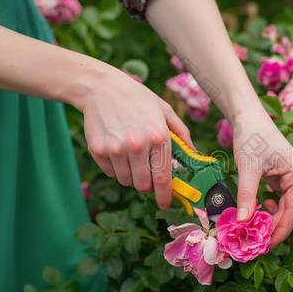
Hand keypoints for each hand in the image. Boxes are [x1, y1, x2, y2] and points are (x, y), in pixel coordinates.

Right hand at [78, 66, 193, 208]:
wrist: (101, 87)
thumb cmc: (137, 99)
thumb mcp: (165, 111)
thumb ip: (182, 134)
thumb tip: (194, 154)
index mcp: (158, 137)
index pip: (163, 178)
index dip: (165, 196)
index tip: (166, 203)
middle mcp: (137, 145)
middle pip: (143, 185)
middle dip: (146, 184)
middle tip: (146, 171)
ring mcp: (116, 149)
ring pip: (126, 181)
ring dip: (130, 175)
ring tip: (130, 154)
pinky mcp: (98, 150)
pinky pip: (110, 172)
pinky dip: (114, 167)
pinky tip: (116, 147)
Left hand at [232, 110, 292, 246]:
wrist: (248, 116)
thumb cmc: (251, 137)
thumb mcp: (247, 169)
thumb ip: (246, 196)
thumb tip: (241, 222)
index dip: (280, 231)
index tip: (264, 245)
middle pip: (291, 212)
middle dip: (274, 226)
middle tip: (255, 240)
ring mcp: (291, 177)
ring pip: (285, 206)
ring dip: (271, 218)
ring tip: (253, 226)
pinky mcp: (281, 175)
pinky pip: (279, 198)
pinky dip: (268, 207)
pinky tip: (256, 208)